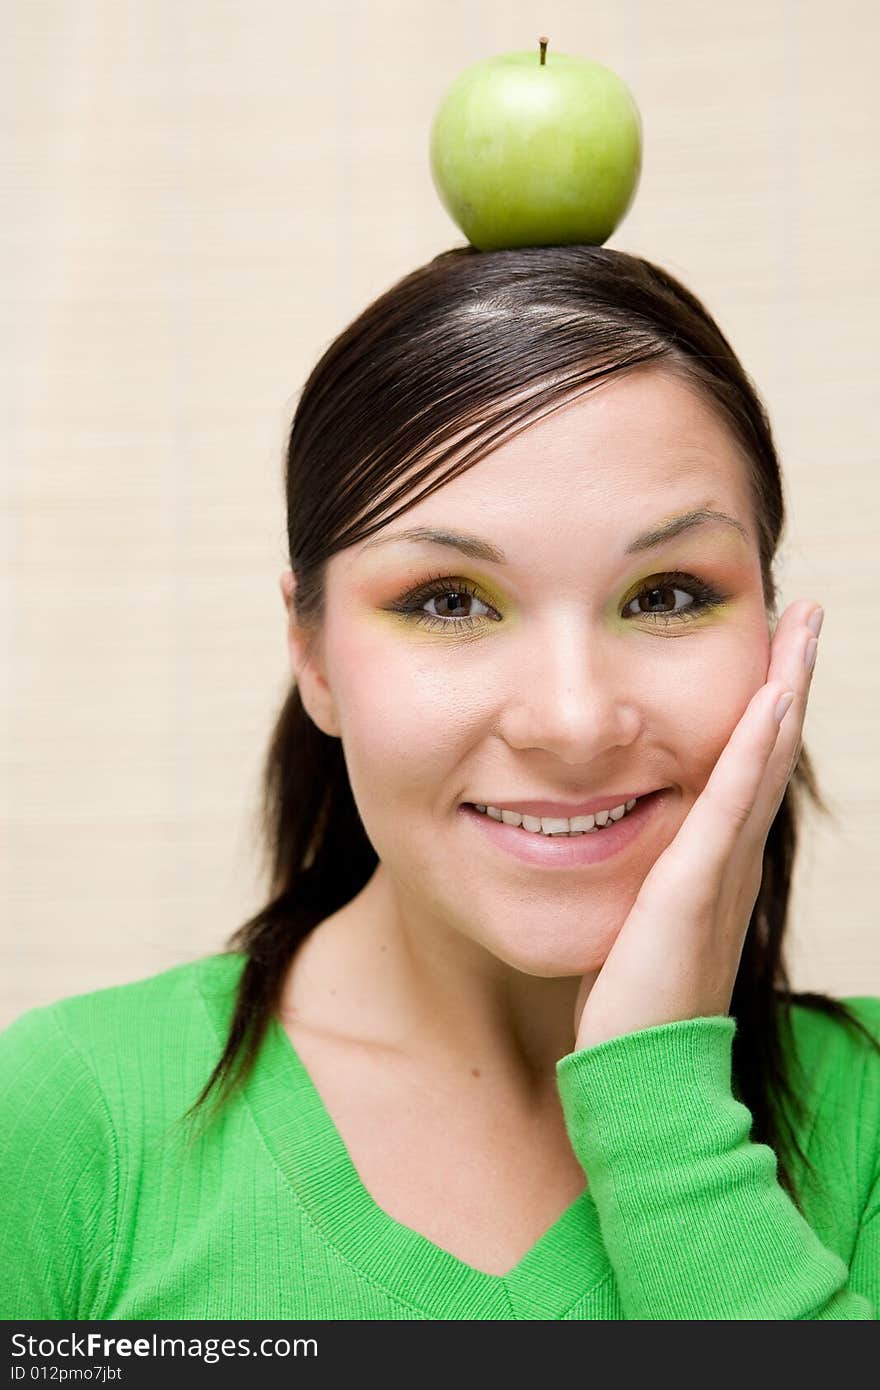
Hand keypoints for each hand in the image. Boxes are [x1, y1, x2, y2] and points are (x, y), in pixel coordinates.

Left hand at [572, 598, 822, 1051]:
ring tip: (800, 629)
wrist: (642, 1081)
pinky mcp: (693, 888)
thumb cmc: (630, 1008)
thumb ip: (639, 882)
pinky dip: (751, 750)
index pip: (744, 768)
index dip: (763, 708)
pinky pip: (728, 805)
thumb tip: (605, 840)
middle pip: (765, 751)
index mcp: (714, 863)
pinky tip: (769, 699)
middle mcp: (728, 859)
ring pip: (759, 764)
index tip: (772, 648)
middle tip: (804, 614)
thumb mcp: (636, 924)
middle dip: (786, 678)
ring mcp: (718, 872)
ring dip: (781, 691)